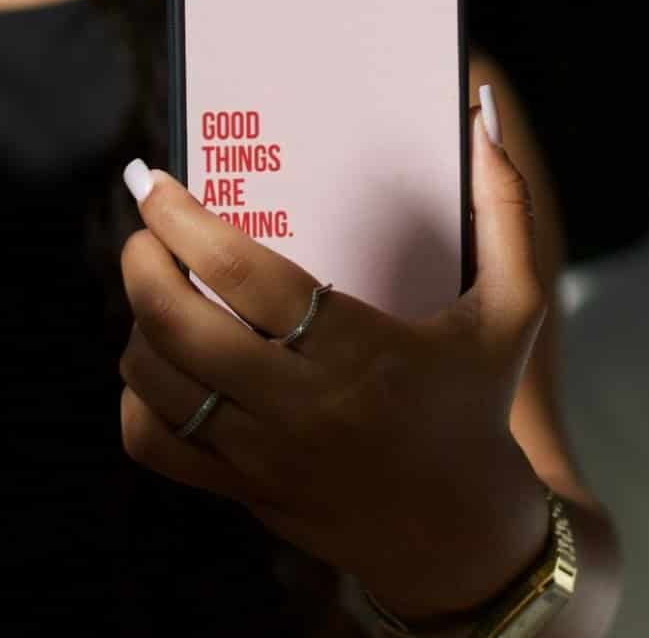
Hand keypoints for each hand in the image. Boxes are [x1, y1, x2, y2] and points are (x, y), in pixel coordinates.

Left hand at [119, 104, 559, 622]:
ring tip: (154, 285)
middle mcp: (302, 408)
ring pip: (155, 383)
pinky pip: (154, 444)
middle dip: (140, 264)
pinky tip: (158, 358)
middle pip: (179, 327)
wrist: (464, 538)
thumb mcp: (512, 307)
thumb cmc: (480, 402)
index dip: (181, 220)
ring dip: (136, 323)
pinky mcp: (244, 492)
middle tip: (144, 229)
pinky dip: (137, 395)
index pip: (243, 275)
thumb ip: (507, 209)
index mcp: (361, 352)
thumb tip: (484, 112)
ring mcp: (265, 458)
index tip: (149, 180)